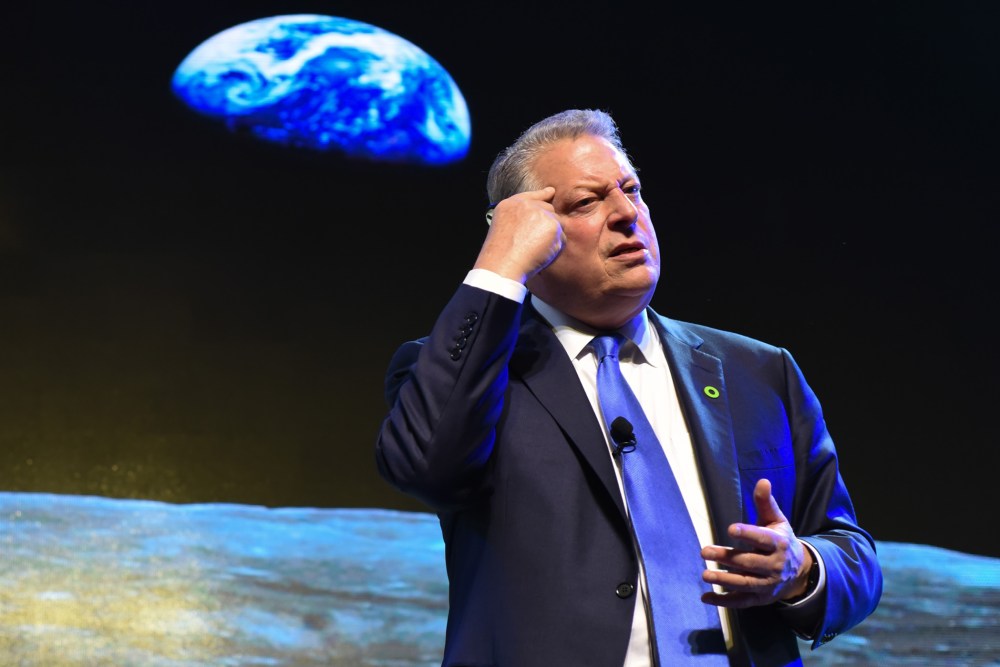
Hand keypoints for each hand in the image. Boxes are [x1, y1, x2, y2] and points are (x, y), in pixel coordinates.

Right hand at [473, 187, 561, 283]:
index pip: (533, 195)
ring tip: (534, 250)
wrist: (503, 263)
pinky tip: (540, 254)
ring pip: (557, 224)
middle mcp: (527, 205)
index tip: (551, 192)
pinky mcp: (553, 225)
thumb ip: (518, 217)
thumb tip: (536, 212)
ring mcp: (541, 213)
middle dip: (546, 225)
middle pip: (549, 209)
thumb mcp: (500, 227)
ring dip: (550, 238)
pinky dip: (554, 249)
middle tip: (533, 243)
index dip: (544, 194)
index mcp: (511, 204)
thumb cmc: (500, 253)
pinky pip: (561, 238)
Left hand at [700, 479, 812, 608]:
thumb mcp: (777, 521)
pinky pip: (742, 601)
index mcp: (779, 544)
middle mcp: (775, 566)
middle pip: (750, 562)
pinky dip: (724, 601)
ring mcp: (768, 584)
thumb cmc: (781, 541)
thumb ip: (766, 504)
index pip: (763, 539)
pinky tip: (705, 597)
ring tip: (705, 574)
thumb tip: (762, 480)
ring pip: (745, 583)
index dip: (748, 533)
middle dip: (727, 558)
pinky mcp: (761, 598)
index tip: (731, 528)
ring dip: (724, 580)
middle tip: (704, 551)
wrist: (800, 572)